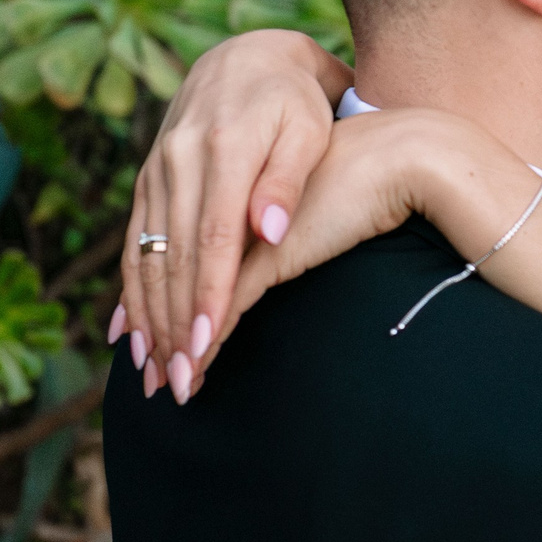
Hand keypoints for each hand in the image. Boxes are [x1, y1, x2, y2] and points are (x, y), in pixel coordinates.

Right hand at [116, 31, 349, 398]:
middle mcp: (178, 161)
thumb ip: (287, 180)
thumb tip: (269, 229)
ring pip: (145, 255)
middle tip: (179, 384)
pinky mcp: (148, 180)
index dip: (206, 295)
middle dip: (173, 325)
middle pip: (172, 256)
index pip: (212, 237)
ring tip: (152, 375)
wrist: (250, 56)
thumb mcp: (308, 129)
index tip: (206, 345)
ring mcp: (156, 171)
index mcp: (222, 150)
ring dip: (147, 319)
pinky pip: (133, 243)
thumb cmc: (297, 101)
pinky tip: (127, 336)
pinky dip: (130, 292)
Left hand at [176, 107, 541, 392]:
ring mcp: (242, 227)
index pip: (170, 250)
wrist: (397, 155)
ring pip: (191, 295)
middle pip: (170, 279)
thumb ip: (263, 223)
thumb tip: (247, 251)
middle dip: (159, 335)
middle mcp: (220, 202)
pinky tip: (199, 363)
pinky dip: (207, 334)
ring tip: (174, 385)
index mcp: (219, 184)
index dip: (153, 300)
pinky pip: (226, 298)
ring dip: (178, 344)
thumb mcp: (296, 198)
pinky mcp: (270, 247)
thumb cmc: (351, 174)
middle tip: (152, 382)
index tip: (144, 345)